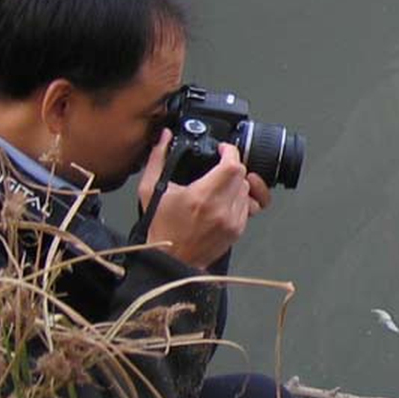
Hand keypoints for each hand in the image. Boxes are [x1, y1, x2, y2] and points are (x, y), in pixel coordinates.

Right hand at [137, 133, 255, 269]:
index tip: (223, 149)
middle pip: (242, 174)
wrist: (170, 260)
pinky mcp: (237, 230)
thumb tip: (163, 137)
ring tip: (218, 185)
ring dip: (236, 182)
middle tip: (218, 165)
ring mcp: (232, 221)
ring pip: (246, 189)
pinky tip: (223, 200)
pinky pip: (248, 206)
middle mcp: (221, 209)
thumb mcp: (150, 190)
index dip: (230, 151)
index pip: (232, 165)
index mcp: (201, 197)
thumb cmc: (160, 228)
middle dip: (231, 165)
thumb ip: (158, 158)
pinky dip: (238, 199)